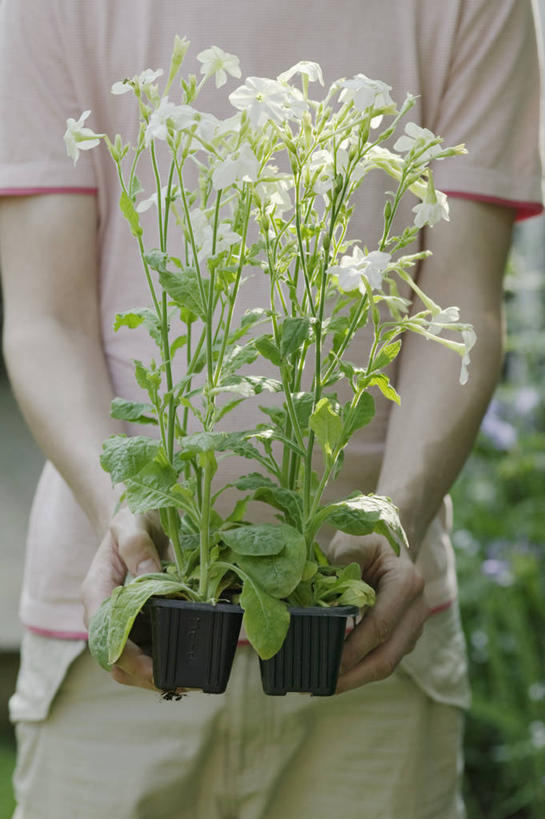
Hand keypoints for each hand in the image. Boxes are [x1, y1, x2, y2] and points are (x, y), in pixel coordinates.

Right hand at [81, 507, 168, 690]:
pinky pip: (140, 649)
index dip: (127, 656)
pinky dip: (157, 661)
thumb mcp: (133, 523)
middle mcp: (102, 611)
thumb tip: (150, 574)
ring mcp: (117, 619)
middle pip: (113, 657)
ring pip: (124, 661)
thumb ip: (138, 547)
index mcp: (97, 590)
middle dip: (142, 676)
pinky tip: (181, 664)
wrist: (134, 517)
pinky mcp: (133, 620)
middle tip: (177, 682)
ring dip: (150, 675)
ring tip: (183, 680)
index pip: (105, 634)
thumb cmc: (132, 518)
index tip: (154, 668)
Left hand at [328, 532, 428, 693]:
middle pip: (387, 656)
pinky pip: (384, 657)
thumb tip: (323, 610)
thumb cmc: (365, 540)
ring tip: (321, 686)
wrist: (389, 538)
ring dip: (355, 678)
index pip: (379, 626)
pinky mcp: (405, 635)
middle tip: (319, 687)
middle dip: (353, 676)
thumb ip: (338, 573)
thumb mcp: (350, 545)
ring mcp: (414, 625)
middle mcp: (417, 608)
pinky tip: (335, 675)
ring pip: (387, 662)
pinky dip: (361, 669)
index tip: (326, 663)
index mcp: (406, 583)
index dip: (353, 650)